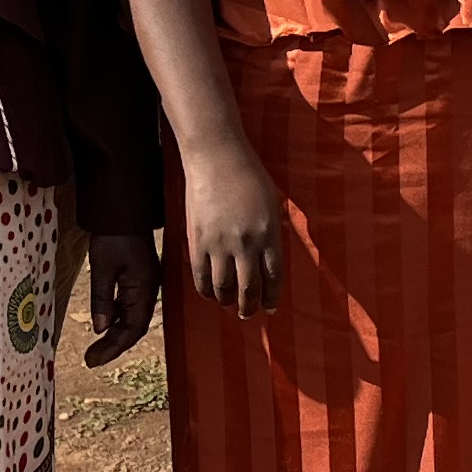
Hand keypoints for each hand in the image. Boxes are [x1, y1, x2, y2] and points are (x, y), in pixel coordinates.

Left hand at [79, 230, 157, 364]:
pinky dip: (115, 319)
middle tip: (91, 360)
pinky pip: (128, 308)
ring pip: (131, 319)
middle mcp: (148, 291)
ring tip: (95, 348)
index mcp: (144, 289)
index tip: (93, 360)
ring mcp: (144, 286)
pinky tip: (103, 324)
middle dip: (113, 346)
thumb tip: (100, 329)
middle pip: (134, 328)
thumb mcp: (103, 266)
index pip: (132, 329)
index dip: (114, 347)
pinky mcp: (138, 281)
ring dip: (114, 335)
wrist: (125, 210)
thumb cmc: (114, 234)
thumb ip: (102, 298)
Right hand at [179, 142, 283, 316]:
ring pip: (224, 287)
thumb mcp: (271, 203)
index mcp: (269, 234)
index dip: (272, 297)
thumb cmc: (248, 174)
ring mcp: (220, 244)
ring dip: (228, 302)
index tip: (271, 309)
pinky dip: (206, 290)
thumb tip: (269, 257)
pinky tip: (210, 294)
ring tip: (229, 305)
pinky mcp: (197, 240)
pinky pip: (201, 276)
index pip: (273, 277)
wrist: (216, 157)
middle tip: (248, 314)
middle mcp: (246, 244)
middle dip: (250, 306)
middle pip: (249, 288)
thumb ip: (272, 232)